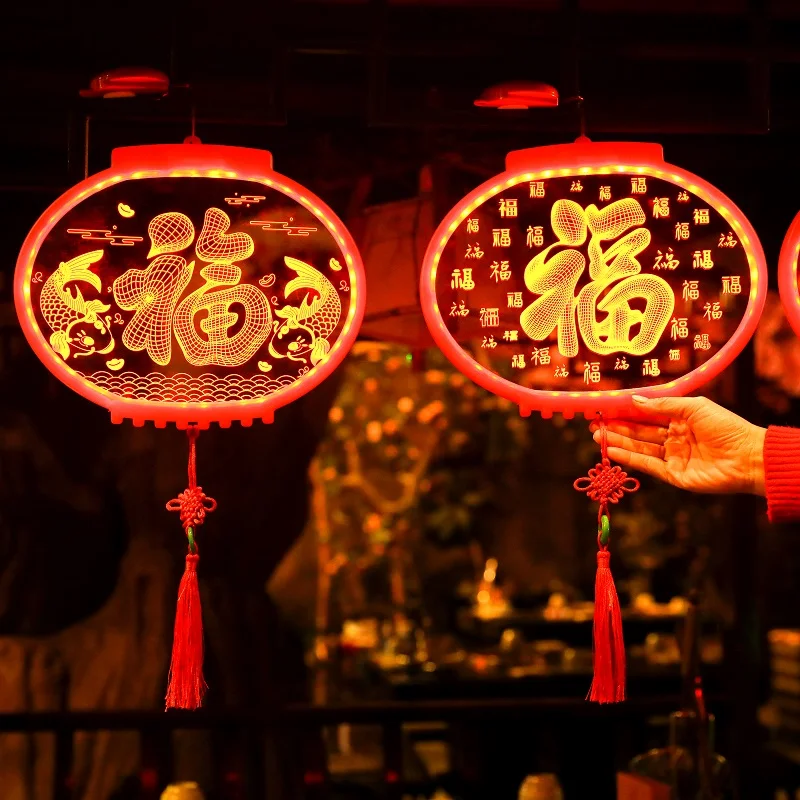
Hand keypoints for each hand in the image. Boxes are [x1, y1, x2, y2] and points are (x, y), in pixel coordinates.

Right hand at [589, 396, 765, 495]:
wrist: (748, 457)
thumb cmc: (726, 427)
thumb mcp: (693, 407)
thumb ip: (663, 406)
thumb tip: (634, 401)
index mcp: (681, 420)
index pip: (648, 415)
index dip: (627, 412)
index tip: (607, 408)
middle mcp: (674, 439)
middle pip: (640, 433)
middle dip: (617, 428)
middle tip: (594, 424)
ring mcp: (673, 458)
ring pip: (640, 448)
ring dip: (618, 442)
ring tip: (597, 436)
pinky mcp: (673, 475)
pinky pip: (647, 465)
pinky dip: (629, 458)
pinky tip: (612, 450)